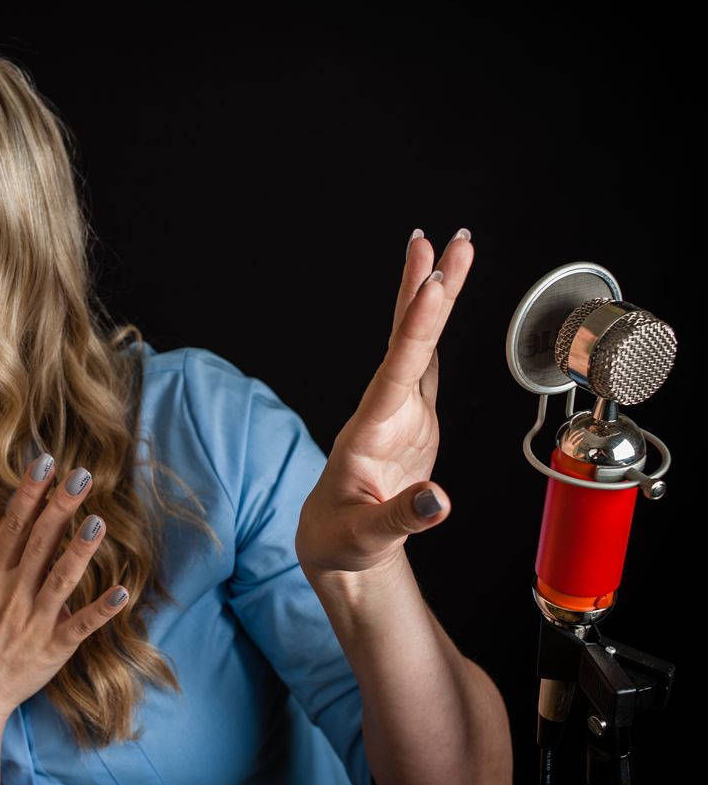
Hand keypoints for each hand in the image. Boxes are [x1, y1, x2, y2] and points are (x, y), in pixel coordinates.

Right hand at [0, 456, 127, 741]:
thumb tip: (11, 516)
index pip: (15, 525)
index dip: (31, 492)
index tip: (46, 462)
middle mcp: (13, 592)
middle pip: (40, 542)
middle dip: (60, 507)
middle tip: (82, 476)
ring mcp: (34, 620)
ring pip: (60, 580)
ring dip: (80, 551)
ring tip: (99, 522)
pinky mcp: (53, 648)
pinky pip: (80, 626)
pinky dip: (101, 610)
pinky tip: (122, 591)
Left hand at [295, 228, 473, 577]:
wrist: (333, 544)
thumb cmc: (341, 540)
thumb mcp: (365, 538)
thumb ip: (400, 519)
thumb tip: (439, 501)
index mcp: (369, 433)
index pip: (397, 371)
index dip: (417, 328)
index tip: (434, 286)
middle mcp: (383, 412)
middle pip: (408, 342)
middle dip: (428, 290)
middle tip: (450, 239)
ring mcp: (399, 412)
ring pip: (416, 343)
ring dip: (432, 296)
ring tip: (451, 248)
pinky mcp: (412, 418)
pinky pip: (424, 362)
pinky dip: (433, 328)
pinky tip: (440, 294)